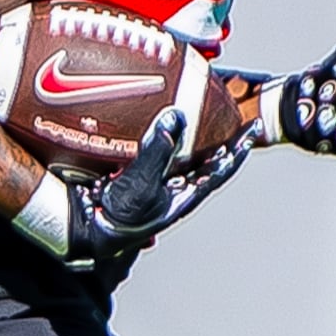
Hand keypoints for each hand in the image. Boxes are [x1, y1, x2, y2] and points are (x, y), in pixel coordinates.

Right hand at [28, 112, 252, 268]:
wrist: (81, 228)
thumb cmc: (116, 218)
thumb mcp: (140, 184)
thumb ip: (158, 150)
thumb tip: (177, 116)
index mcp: (183, 196)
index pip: (221, 168)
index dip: (239, 148)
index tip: (254, 127)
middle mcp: (171, 188)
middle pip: (203, 157)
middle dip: (216, 135)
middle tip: (228, 111)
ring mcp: (152, 181)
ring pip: (177, 153)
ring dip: (187, 132)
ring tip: (195, 107)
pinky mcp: (130, 173)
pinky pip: (149, 148)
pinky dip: (154, 131)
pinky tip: (150, 114)